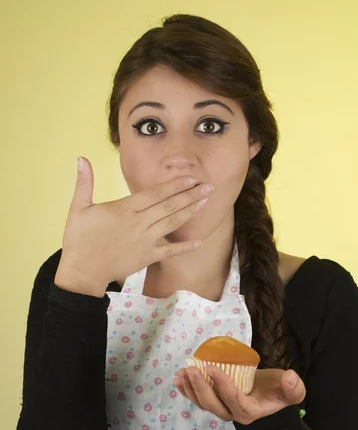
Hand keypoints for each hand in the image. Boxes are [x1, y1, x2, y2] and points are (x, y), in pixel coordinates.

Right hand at [55, 157, 214, 294]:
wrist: (82, 271)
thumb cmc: (79, 240)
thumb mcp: (78, 208)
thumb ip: (84, 183)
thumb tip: (81, 159)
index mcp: (124, 209)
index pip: (155, 194)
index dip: (174, 185)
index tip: (190, 178)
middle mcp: (139, 223)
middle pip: (169, 206)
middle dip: (190, 195)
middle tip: (208, 187)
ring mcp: (145, 241)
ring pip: (172, 224)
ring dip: (190, 212)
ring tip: (206, 202)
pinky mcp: (147, 257)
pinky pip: (169, 251)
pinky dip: (184, 247)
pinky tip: (199, 242)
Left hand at [173, 365, 305, 424]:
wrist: (270, 398)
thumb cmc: (279, 391)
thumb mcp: (292, 390)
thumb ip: (294, 387)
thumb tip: (291, 378)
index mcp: (251, 410)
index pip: (234, 400)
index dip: (222, 385)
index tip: (212, 367)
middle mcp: (234, 414)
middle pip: (214, 405)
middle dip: (201, 387)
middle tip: (191, 369)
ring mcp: (223, 410)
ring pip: (204, 404)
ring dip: (191, 389)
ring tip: (182, 374)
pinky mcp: (216, 404)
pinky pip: (199, 401)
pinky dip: (187, 391)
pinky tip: (179, 380)